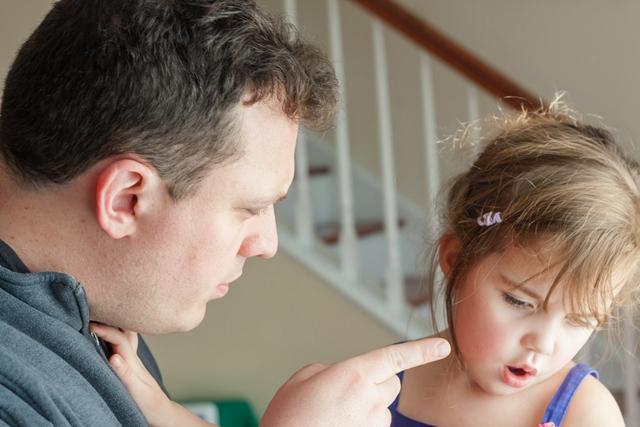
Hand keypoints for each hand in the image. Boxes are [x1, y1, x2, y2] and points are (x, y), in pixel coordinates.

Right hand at [89, 322, 191, 426]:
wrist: (159, 410)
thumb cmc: (148, 402)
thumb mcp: (135, 390)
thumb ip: (125, 374)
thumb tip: (114, 357)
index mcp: (132, 359)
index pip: (119, 336)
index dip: (105, 329)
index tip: (88, 324)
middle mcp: (132, 354)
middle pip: (125, 327)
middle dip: (112, 316)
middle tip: (95, 306)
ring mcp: (131, 357)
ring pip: (124, 332)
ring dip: (114, 322)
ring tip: (101, 312)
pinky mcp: (128, 363)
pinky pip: (121, 341)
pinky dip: (113, 333)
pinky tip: (106, 331)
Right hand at [261, 338, 450, 426]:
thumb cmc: (287, 420)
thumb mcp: (301, 380)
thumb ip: (328, 370)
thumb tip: (340, 376)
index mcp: (352, 375)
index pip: (395, 357)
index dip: (422, 350)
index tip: (443, 346)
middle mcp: (368, 399)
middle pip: (391, 383)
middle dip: (377, 382)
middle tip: (349, 391)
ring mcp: (371, 424)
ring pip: (382, 408)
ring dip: (367, 407)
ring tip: (335, 416)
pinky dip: (360, 424)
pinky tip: (337, 426)